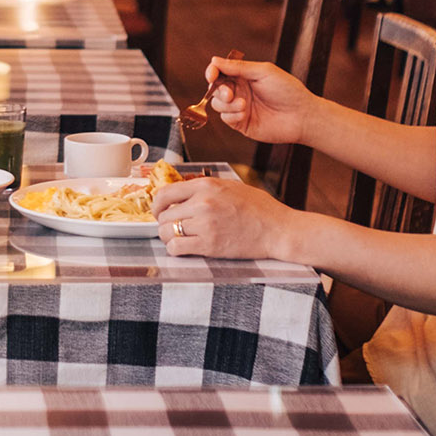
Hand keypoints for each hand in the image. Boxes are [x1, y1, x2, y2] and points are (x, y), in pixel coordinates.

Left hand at [153, 176, 302, 260]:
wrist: (278, 229)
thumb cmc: (259, 208)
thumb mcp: (230, 186)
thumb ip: (205, 189)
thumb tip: (181, 193)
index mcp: (206, 185)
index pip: (165, 193)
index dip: (157, 204)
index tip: (158, 211)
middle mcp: (202, 203)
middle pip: (164, 215)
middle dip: (164, 222)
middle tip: (172, 227)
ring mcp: (205, 225)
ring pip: (167, 232)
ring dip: (169, 237)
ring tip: (178, 238)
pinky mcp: (209, 246)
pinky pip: (177, 248)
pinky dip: (175, 249)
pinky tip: (184, 248)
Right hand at [204, 57, 315, 145]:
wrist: (301, 116)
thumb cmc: (288, 91)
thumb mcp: (263, 72)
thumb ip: (237, 67)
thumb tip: (215, 60)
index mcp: (245, 76)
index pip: (220, 72)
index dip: (212, 72)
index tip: (211, 75)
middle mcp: (240, 91)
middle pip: (216, 88)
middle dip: (219, 90)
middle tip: (229, 94)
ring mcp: (240, 107)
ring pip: (217, 104)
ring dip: (226, 104)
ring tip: (243, 105)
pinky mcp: (241, 123)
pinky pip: (226, 118)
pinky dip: (231, 115)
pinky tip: (244, 113)